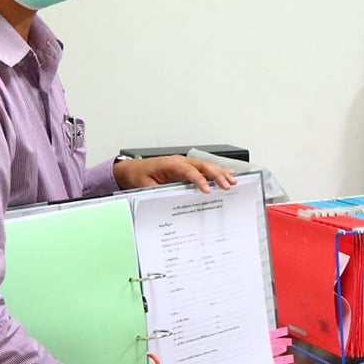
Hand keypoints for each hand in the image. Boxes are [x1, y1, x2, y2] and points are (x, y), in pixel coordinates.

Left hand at [115, 155, 236, 192]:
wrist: (131, 170)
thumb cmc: (138, 175)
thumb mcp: (144, 187)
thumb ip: (158, 193)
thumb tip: (170, 201)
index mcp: (169, 164)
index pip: (187, 171)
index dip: (199, 180)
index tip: (207, 190)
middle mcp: (179, 161)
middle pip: (202, 165)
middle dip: (216, 175)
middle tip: (228, 184)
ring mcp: (184, 163)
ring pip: (206, 165)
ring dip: (220, 172)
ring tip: (233, 180)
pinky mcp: (186, 168)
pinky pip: (204, 168)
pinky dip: (216, 171)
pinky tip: (228, 174)